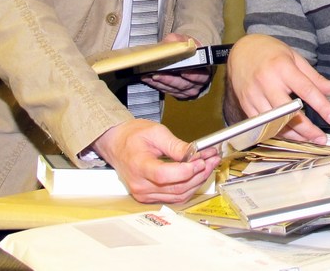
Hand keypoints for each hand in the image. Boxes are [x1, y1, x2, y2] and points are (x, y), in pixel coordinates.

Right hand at [91, 119, 219, 203]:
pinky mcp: (149, 197)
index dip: (185, 170)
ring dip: (197, 181)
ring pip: (178, 195)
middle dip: (199, 174)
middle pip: (175, 187)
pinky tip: (197, 175)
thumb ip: (175, 145)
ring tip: (209, 165)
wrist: (116, 144)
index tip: (201, 160)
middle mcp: (140, 185)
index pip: (163, 175)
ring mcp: (144, 194)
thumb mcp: (156, 132)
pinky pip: (174, 197)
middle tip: (212, 159)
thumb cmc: (132, 136)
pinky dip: (189, 188)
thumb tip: (194, 154)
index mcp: (138, 166)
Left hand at [140, 33, 211, 99]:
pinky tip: (150, 80)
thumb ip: (178, 41)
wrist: (189, 57)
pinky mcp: (179, 93)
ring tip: (149, 76)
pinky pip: (169, 91)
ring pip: (175, 89)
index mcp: (205, 70)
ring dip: (161, 83)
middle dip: (169, 80)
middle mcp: (198, 83)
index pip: (201, 75)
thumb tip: (168, 44)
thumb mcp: (186, 41)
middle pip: (184, 84)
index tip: (182, 71)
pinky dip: (158, 86)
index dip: (192, 75)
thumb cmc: (189, 49)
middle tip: (157, 75)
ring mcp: (189, 90)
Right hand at [224, 34, 329, 143]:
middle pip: (288, 111)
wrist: (243, 50)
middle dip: (306, 129)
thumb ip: (316, 78)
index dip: (321, 106)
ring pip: (275, 122)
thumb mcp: (296, 59)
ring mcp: (253, 94)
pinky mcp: (245, 104)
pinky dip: (277, 132)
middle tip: (321, 138)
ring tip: (308, 138)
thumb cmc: (271, 53)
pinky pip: (262, 125)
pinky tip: (290, 134)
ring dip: (293, 134)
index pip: (306, 90)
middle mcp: (266, 81)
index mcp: (282, 67)